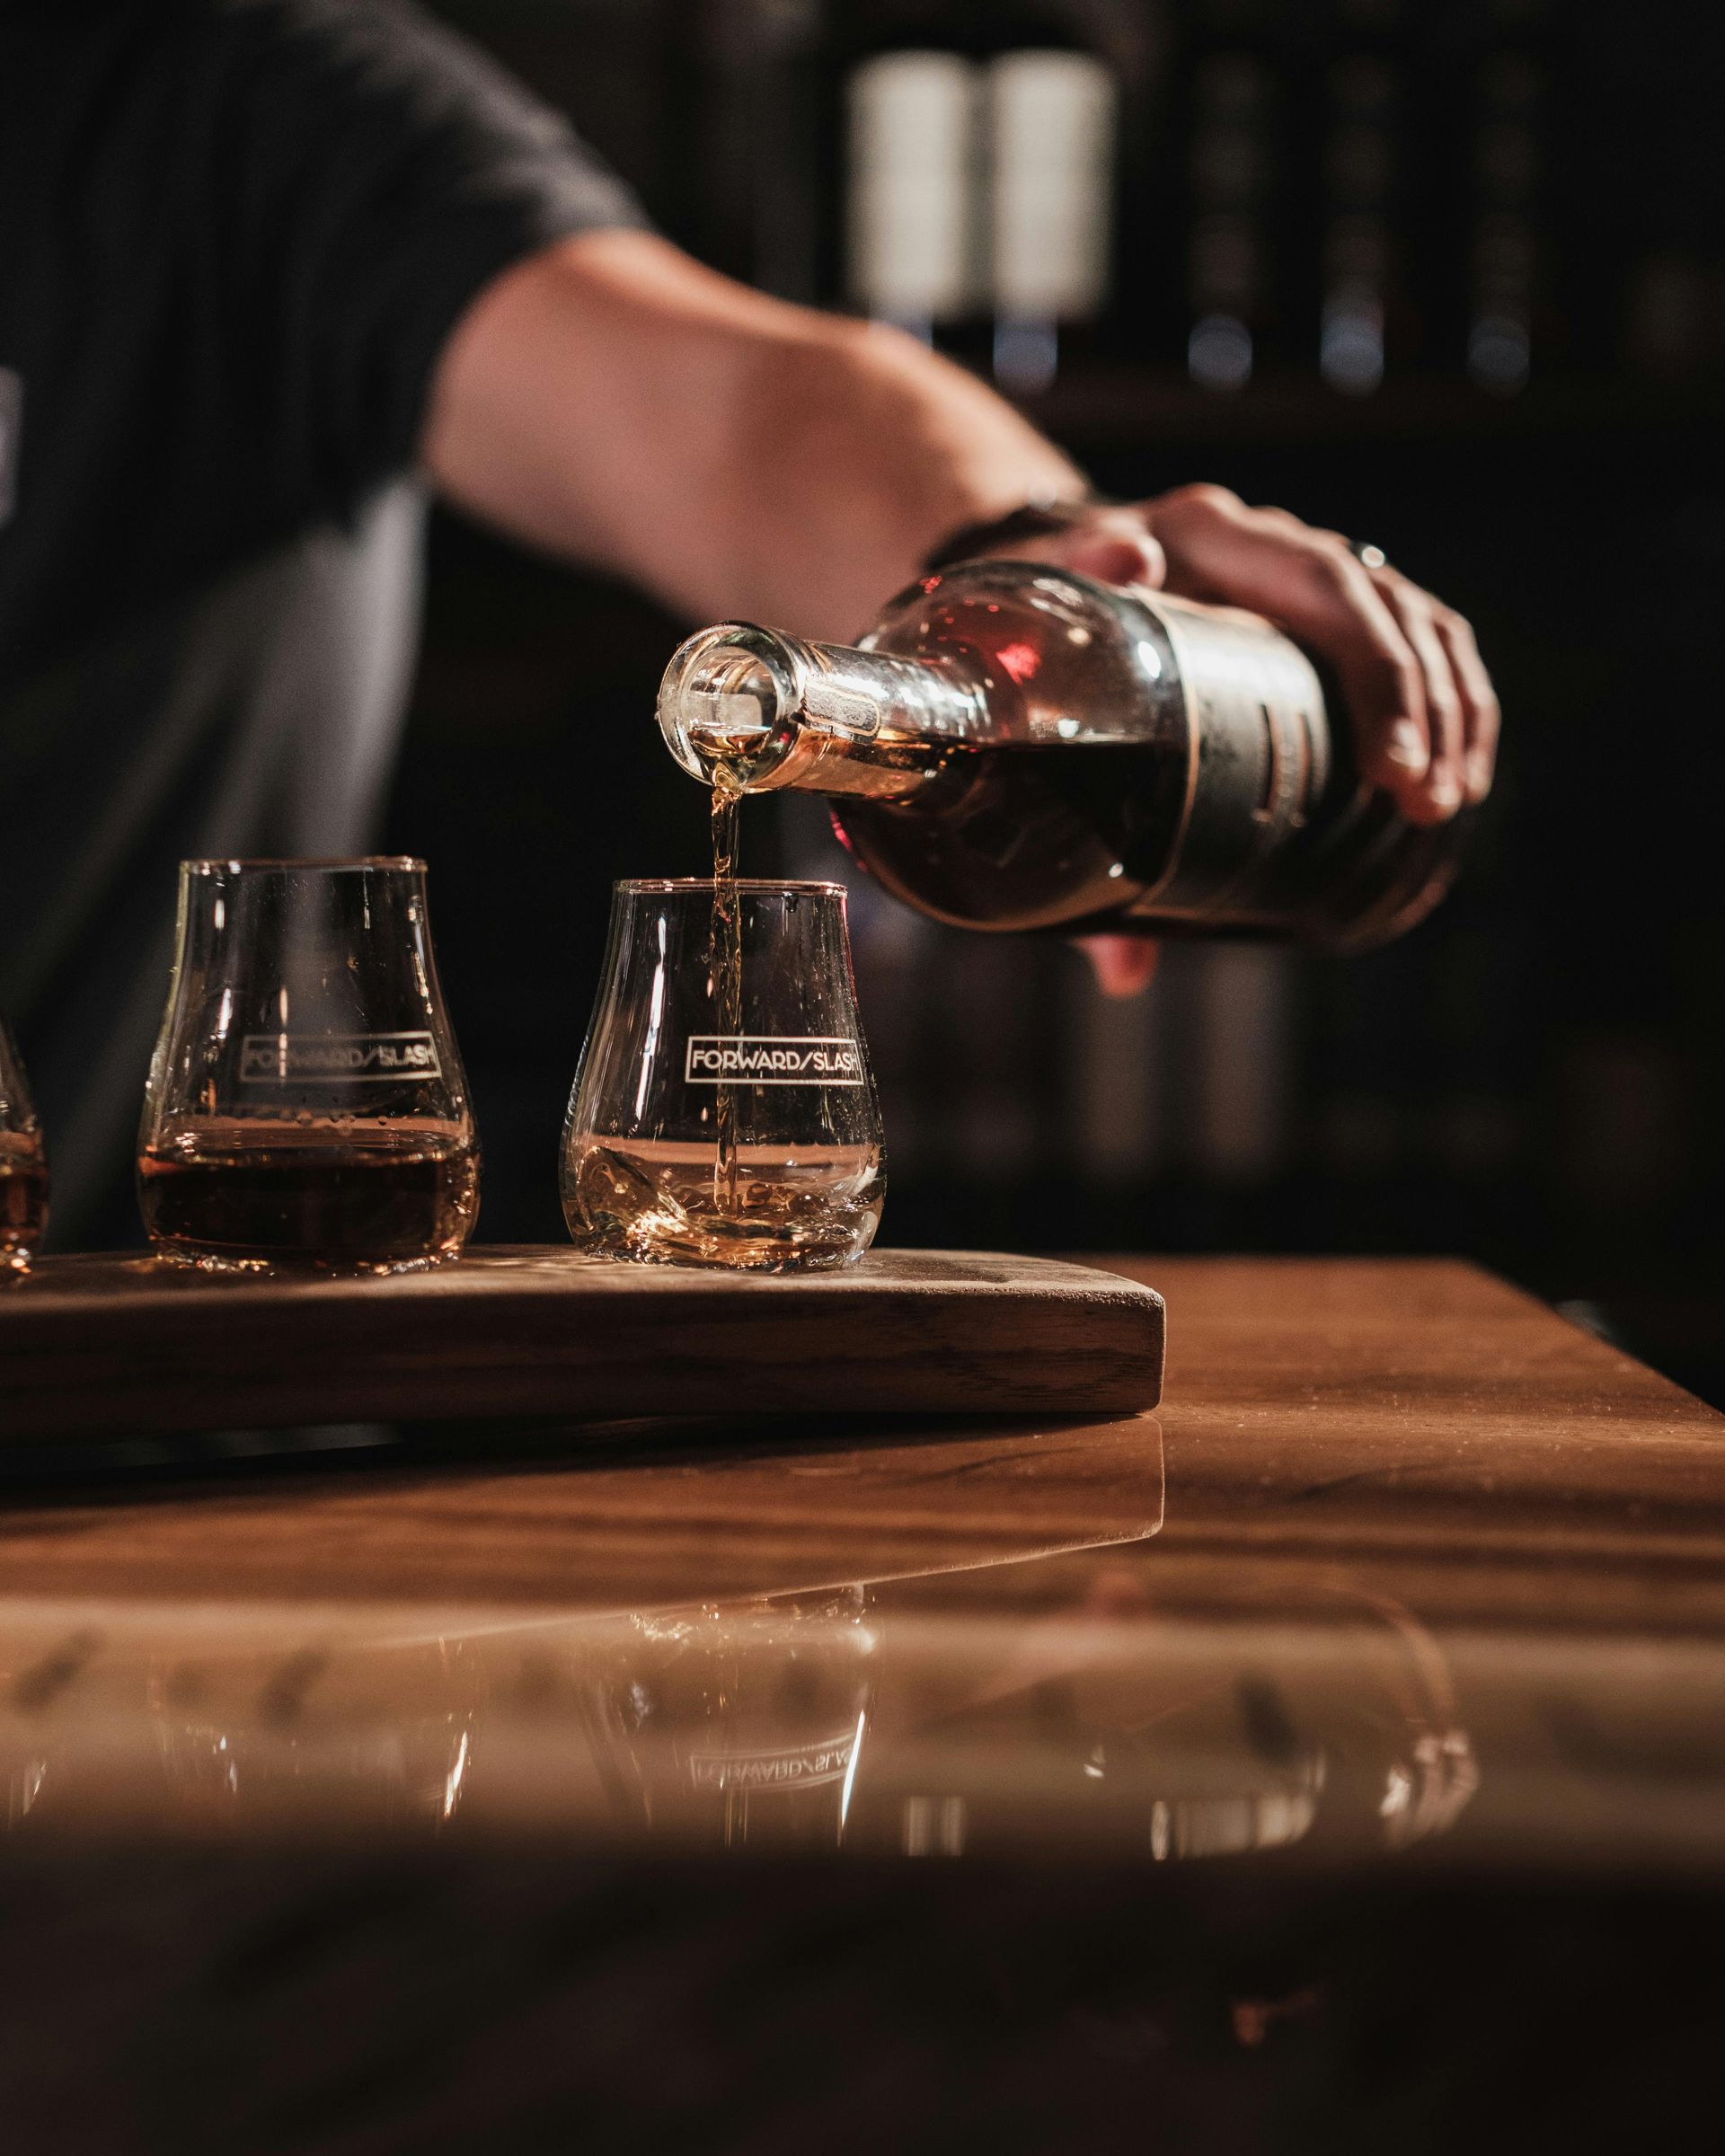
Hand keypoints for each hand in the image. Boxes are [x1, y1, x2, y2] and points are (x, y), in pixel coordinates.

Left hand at [1018, 487, 1498, 821]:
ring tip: (1443, 803)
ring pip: (1414, 614)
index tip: (1386, 763)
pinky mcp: (1318, 606)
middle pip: (1379, 601)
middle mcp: (1260, 539)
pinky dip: (1450, 697)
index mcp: (1198, 533)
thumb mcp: (1035, 695)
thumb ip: (1076, 826)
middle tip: (1419, 804)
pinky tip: (1460, 771)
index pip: (1320, 581)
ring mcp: (1294, 566)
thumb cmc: (1030, 647)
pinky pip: (1415, 634)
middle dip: (1417, 706)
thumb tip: (1120, 968)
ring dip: (1449, 706)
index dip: (1372, 669)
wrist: (1029, 583)